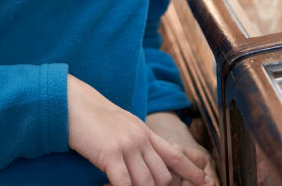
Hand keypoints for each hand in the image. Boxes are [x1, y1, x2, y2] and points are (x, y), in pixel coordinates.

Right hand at [67, 75, 206, 185]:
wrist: (75, 104)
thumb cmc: (96, 119)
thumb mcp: (125, 127)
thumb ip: (139, 141)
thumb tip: (147, 161)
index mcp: (146, 133)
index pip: (175, 155)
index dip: (192, 171)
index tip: (206, 181)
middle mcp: (141, 139)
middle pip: (162, 175)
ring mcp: (126, 146)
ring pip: (145, 182)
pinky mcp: (109, 153)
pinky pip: (123, 182)